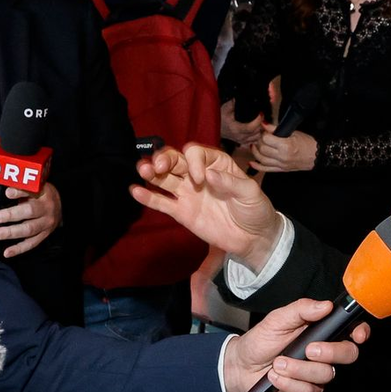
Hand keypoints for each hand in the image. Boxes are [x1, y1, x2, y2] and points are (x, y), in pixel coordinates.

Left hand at [0, 181, 62, 255]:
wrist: (59, 207)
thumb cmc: (40, 195)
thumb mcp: (31, 187)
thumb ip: (13, 189)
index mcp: (42, 192)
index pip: (30, 191)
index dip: (18, 192)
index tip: (7, 193)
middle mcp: (46, 207)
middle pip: (29, 211)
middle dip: (10, 215)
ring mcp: (46, 223)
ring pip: (28, 229)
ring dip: (10, 233)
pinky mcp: (44, 235)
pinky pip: (31, 243)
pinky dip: (18, 249)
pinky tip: (7, 252)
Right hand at [131, 143, 280, 270]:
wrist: (253, 237)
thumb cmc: (255, 209)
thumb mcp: (250, 192)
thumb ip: (230, 182)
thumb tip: (208, 175)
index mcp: (216, 164)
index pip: (195, 153)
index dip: (193, 162)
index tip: (201, 179)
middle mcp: (197, 174)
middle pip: (174, 160)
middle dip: (164, 159)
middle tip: (158, 166)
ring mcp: (187, 193)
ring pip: (164, 178)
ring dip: (151, 172)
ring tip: (142, 170)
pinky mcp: (181, 212)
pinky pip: (162, 203)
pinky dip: (148, 197)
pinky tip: (135, 191)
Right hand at [220, 98, 263, 144]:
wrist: (212, 128)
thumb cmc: (218, 119)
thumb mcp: (224, 109)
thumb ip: (231, 103)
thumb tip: (236, 97)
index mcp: (236, 129)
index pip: (252, 128)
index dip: (259, 120)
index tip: (260, 113)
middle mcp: (240, 137)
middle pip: (257, 133)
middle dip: (261, 124)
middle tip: (261, 116)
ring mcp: (241, 140)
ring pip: (256, 138)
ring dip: (259, 130)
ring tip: (259, 122)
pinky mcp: (241, 142)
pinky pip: (253, 141)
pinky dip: (256, 136)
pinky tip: (255, 130)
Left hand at [223, 299, 368, 391]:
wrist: (241, 365)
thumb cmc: (261, 340)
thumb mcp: (277, 319)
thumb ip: (301, 310)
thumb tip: (325, 305)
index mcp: (322, 332)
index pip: (351, 330)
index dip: (360, 332)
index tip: (356, 335)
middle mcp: (324, 354)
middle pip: (348, 354)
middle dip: (330, 352)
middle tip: (308, 350)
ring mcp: (317, 375)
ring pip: (326, 375)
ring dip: (299, 369)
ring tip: (278, 363)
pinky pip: (308, 391)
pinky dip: (288, 383)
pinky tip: (275, 377)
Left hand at [251, 128, 317, 173]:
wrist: (316, 156)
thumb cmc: (306, 143)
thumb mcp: (293, 133)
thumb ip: (277, 129)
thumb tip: (264, 124)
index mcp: (286, 146)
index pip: (267, 139)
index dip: (263, 134)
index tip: (264, 131)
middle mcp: (282, 157)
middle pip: (262, 149)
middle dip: (259, 142)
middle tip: (261, 138)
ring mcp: (281, 165)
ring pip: (261, 160)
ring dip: (255, 152)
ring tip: (255, 146)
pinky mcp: (280, 170)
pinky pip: (265, 169)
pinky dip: (257, 166)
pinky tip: (252, 162)